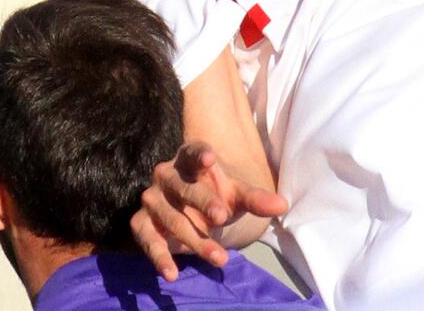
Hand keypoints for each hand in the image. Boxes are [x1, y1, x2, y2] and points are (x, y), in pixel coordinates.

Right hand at [130, 141, 287, 280]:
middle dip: (202, 201)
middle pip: (183, 187)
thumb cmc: (215, 195)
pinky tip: (172, 273)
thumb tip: (282, 205)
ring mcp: (152, 198)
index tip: (210, 159)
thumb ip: (255, 199)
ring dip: (195, 239)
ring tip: (220, 257)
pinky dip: (159, 256)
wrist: (190, 212)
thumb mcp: (236, 195)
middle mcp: (166, 174)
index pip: (193, 151)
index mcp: (189, 158)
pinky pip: (147, 239)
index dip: (200, 154)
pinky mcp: (141, 222)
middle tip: (222, 216)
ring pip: (171, 218)